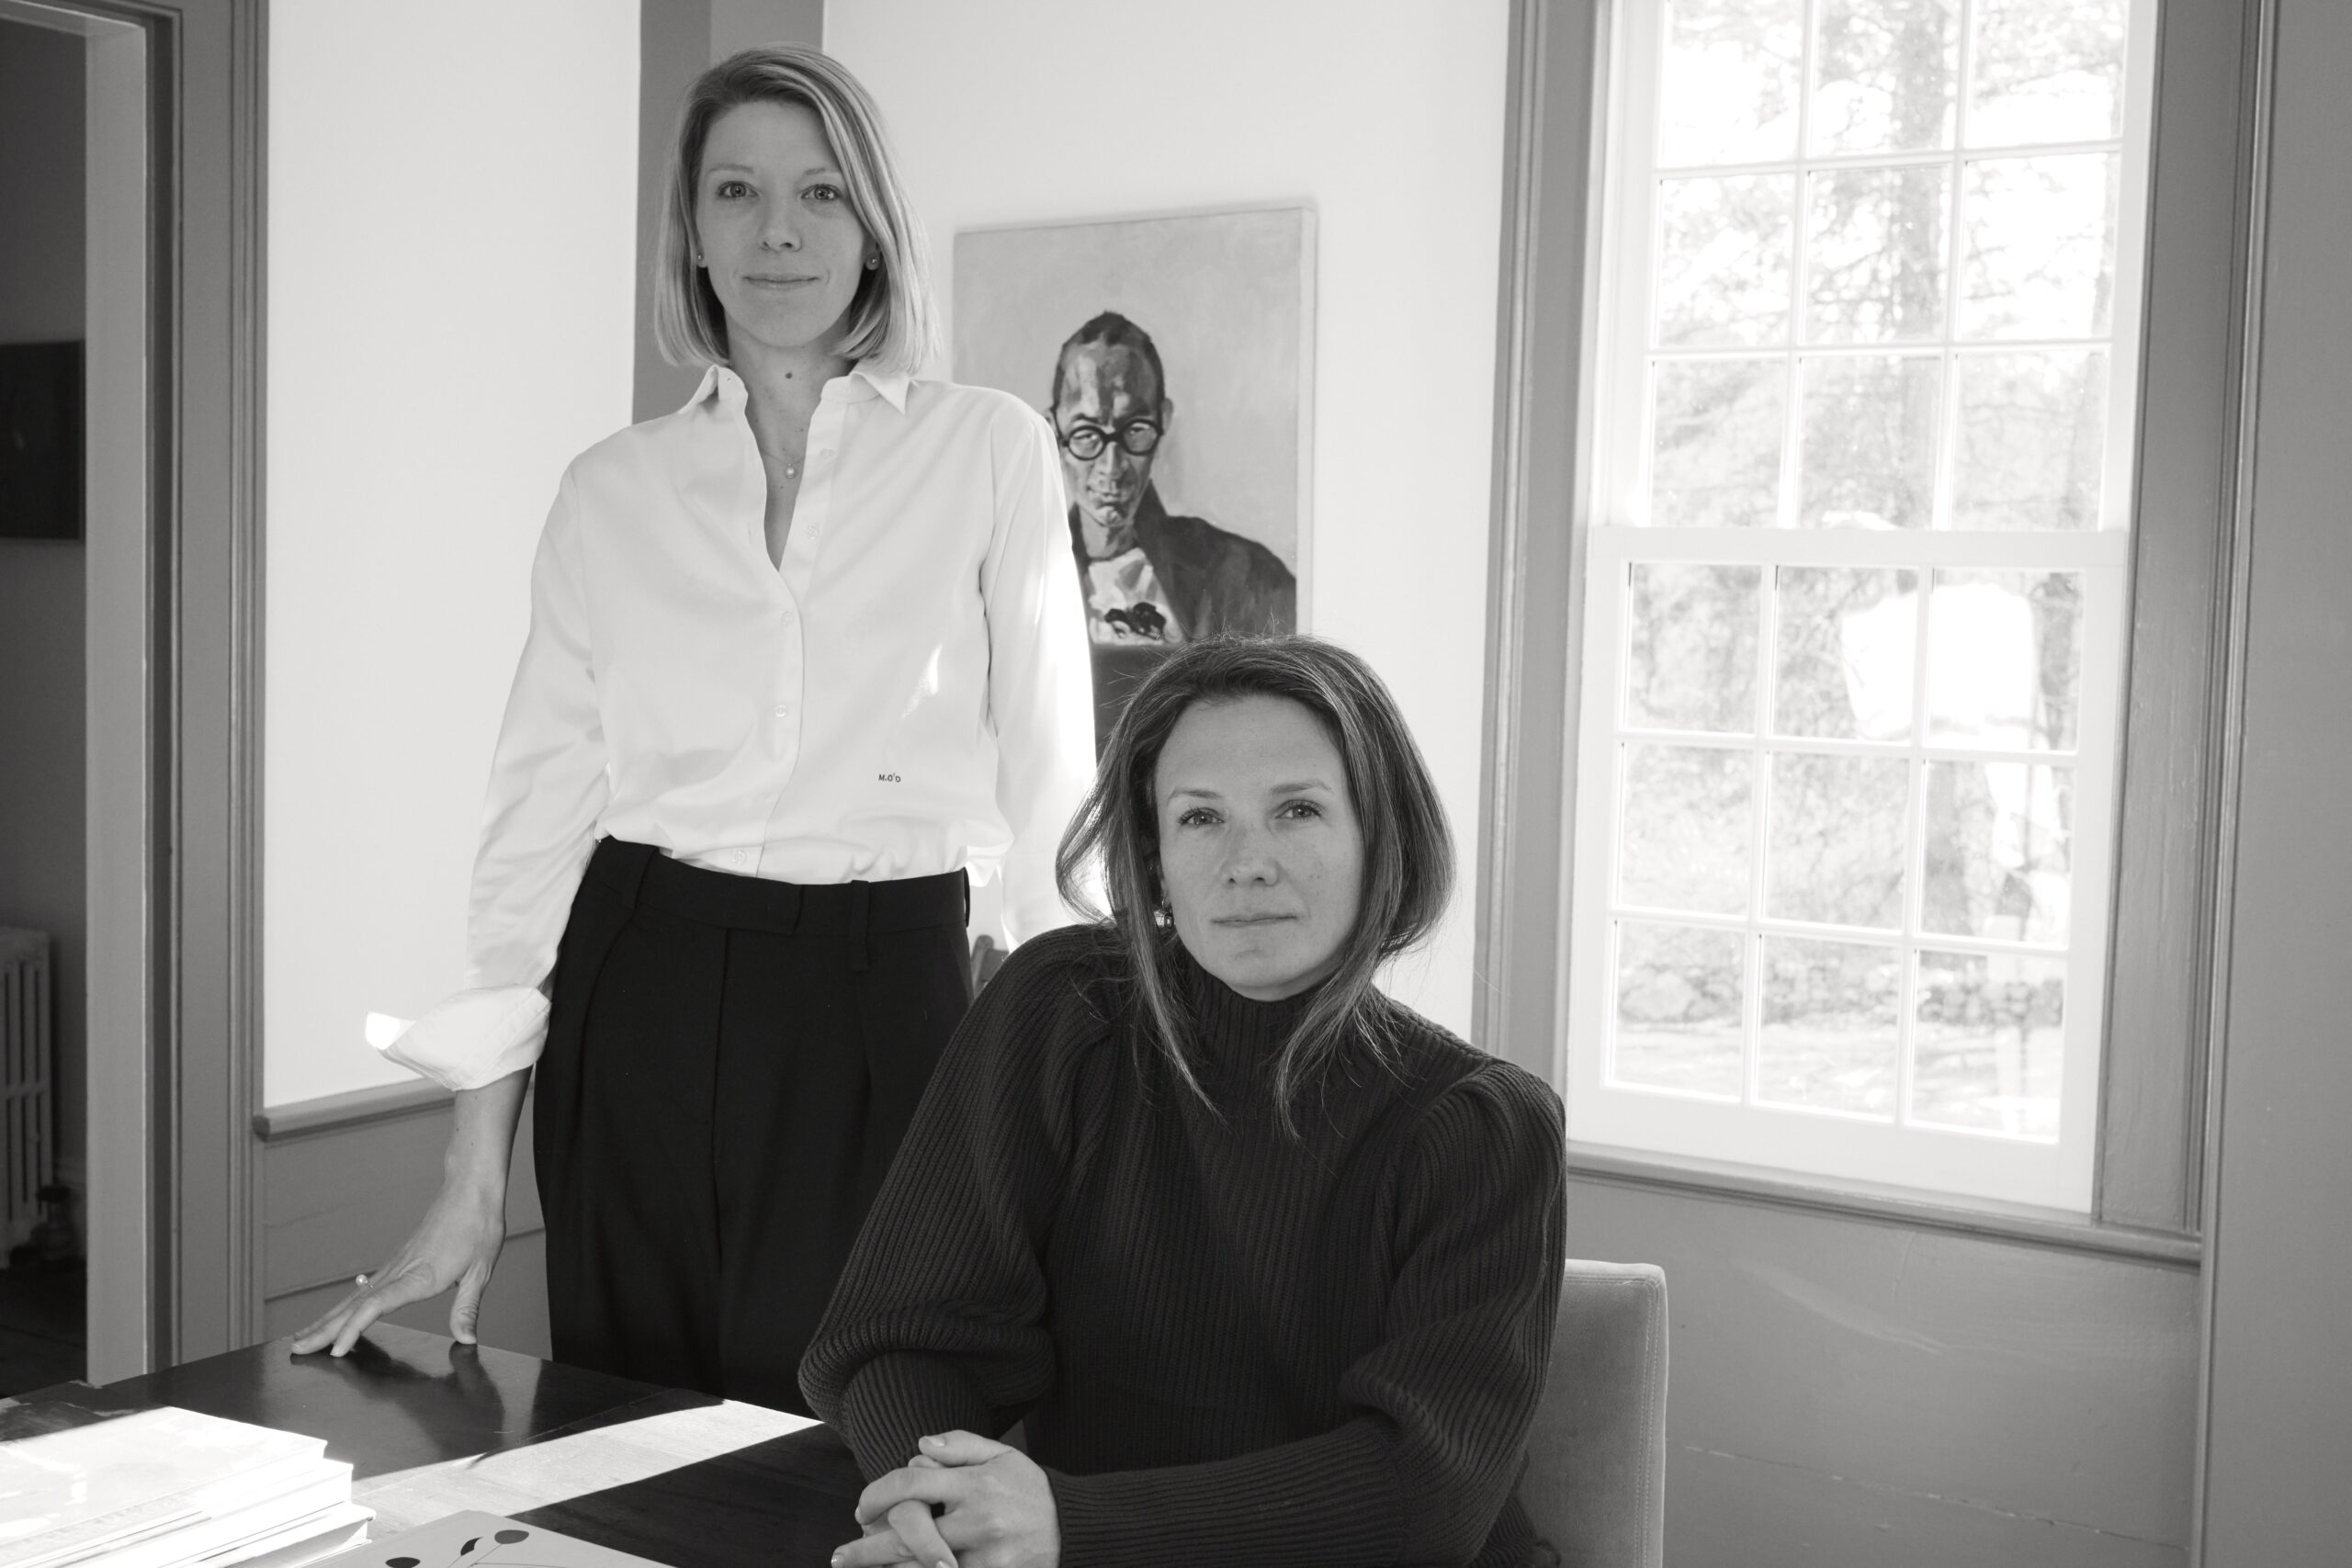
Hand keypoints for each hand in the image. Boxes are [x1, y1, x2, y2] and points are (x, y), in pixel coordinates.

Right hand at [290, 1178, 505, 1355]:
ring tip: (303, 1338)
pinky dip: (346, 1305)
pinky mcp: (398, 1261)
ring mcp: (395, 1265)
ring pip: (353, 1296)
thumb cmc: (478, 1226)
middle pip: (353, 1304)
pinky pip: (365, 1288)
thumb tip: (467, 1340)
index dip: (353, 1328)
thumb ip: (467, 1308)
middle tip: (295, 1350)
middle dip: (323, 1329)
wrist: (470, 1190)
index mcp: (419, 1275)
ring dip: (327, 1319)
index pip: (376, 1305)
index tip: (334, 1350)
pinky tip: (337, 1314)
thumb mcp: (481, 1270)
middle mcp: (400, 1270)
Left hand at [835, 1431, 1059, 1567]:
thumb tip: (920, 1444)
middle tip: (842, 1555)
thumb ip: (962, 1447)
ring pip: (921, 1567)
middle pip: (908, 1534)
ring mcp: (985, 1556)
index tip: (862, 1507)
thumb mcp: (1003, 1455)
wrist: (1074, 1529)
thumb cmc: (1032, 1490)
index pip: (914, 1482)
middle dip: (867, 1547)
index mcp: (976, 1484)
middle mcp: (978, 1520)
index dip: (879, 1493)